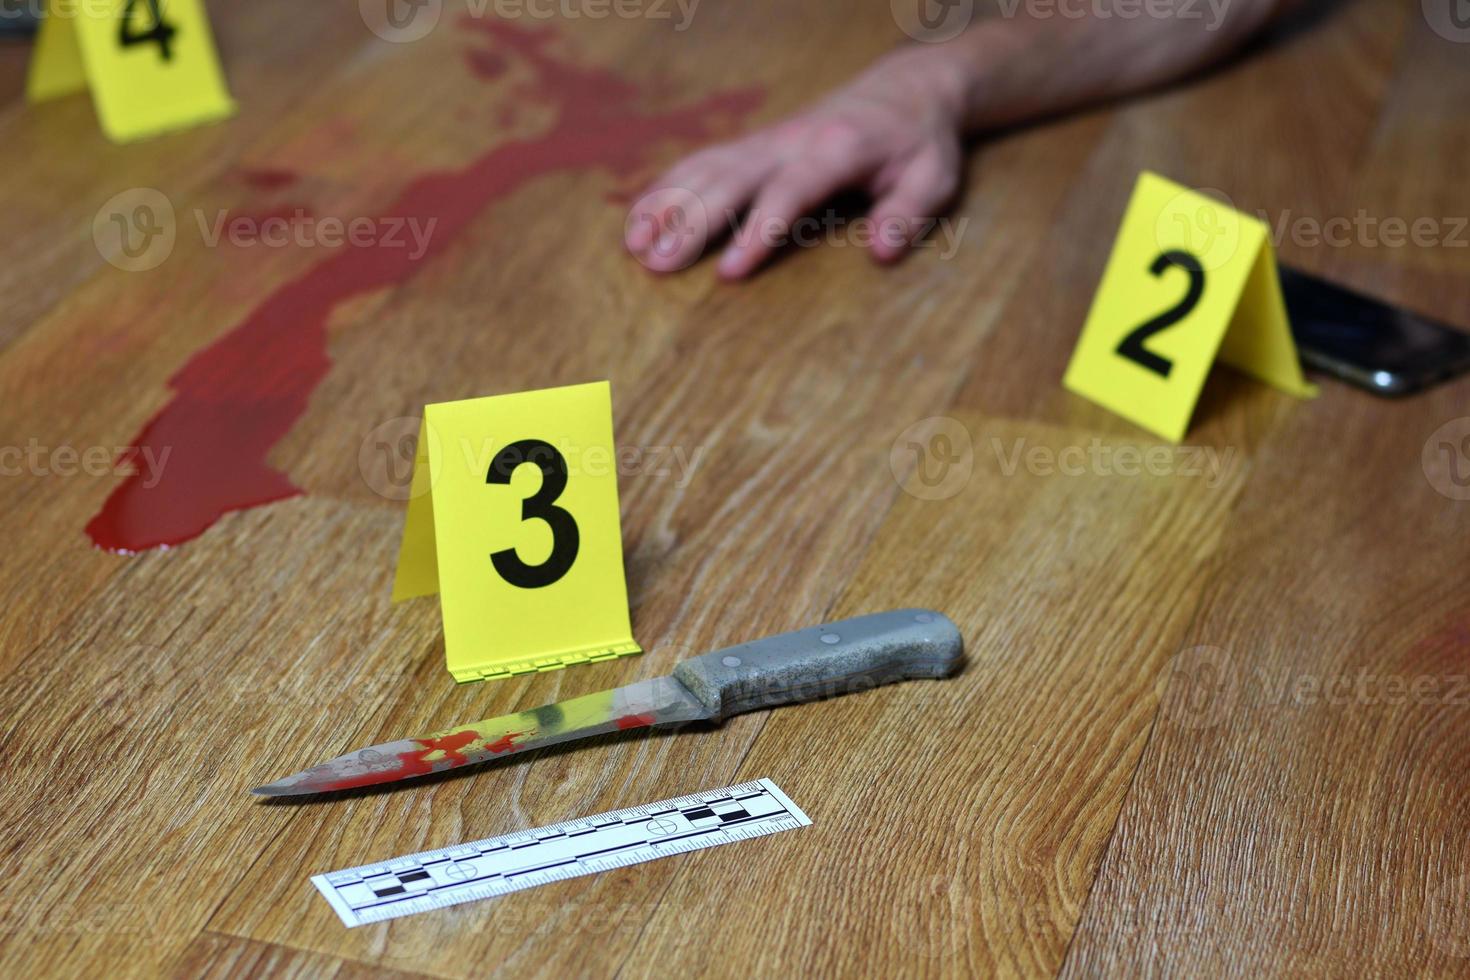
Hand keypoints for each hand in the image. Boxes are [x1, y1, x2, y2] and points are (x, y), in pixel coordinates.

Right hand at [625, 46, 968, 278]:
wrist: (902, 92)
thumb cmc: (919, 143)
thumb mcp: (934, 177)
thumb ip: (908, 213)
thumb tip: (882, 253)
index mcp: (836, 149)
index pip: (790, 192)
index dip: (759, 231)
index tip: (730, 272)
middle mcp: (790, 142)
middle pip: (730, 180)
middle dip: (691, 223)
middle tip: (658, 266)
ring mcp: (764, 141)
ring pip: (705, 169)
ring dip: (666, 205)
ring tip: (633, 247)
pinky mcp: (750, 146)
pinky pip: (699, 164)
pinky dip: (665, 189)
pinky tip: (637, 221)